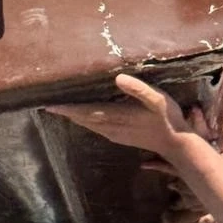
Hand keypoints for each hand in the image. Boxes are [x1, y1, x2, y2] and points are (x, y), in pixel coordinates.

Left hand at [47, 74, 206, 158]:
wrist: (175, 144)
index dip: (67, 108)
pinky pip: (94, 128)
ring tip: (59, 108)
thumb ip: (138, 89)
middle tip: (47, 104)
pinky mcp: (118, 137)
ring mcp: (113, 134)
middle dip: (65, 112)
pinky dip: (84, 120)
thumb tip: (118, 78)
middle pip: (82, 119)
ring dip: (73, 116)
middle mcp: (110, 127)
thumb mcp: (157, 99)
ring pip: (87, 124)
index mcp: (116, 116)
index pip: (86, 111)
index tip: (49, 105)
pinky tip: (81, 116)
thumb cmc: (167, 118)